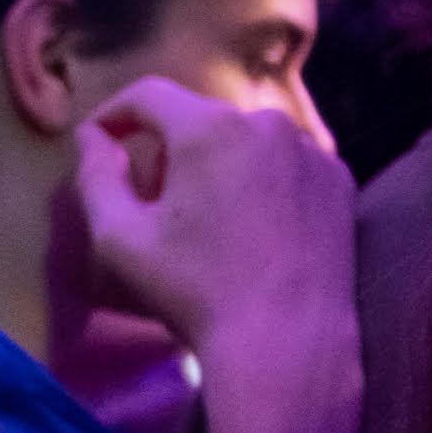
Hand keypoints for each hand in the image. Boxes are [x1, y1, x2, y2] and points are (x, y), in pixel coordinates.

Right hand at [69, 80, 355, 370]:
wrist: (287, 339)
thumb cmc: (193, 290)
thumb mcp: (120, 239)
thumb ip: (95, 177)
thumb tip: (92, 137)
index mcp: (208, 127)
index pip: (147, 93)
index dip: (113, 113)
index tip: (99, 141)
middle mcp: (266, 121)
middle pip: (199, 118)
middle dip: (170, 150)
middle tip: (156, 204)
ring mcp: (311, 148)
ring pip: (245, 140)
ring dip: (218, 165)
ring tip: (211, 222)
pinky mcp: (339, 178)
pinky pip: (285, 163)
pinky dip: (262, 182)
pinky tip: (255, 230)